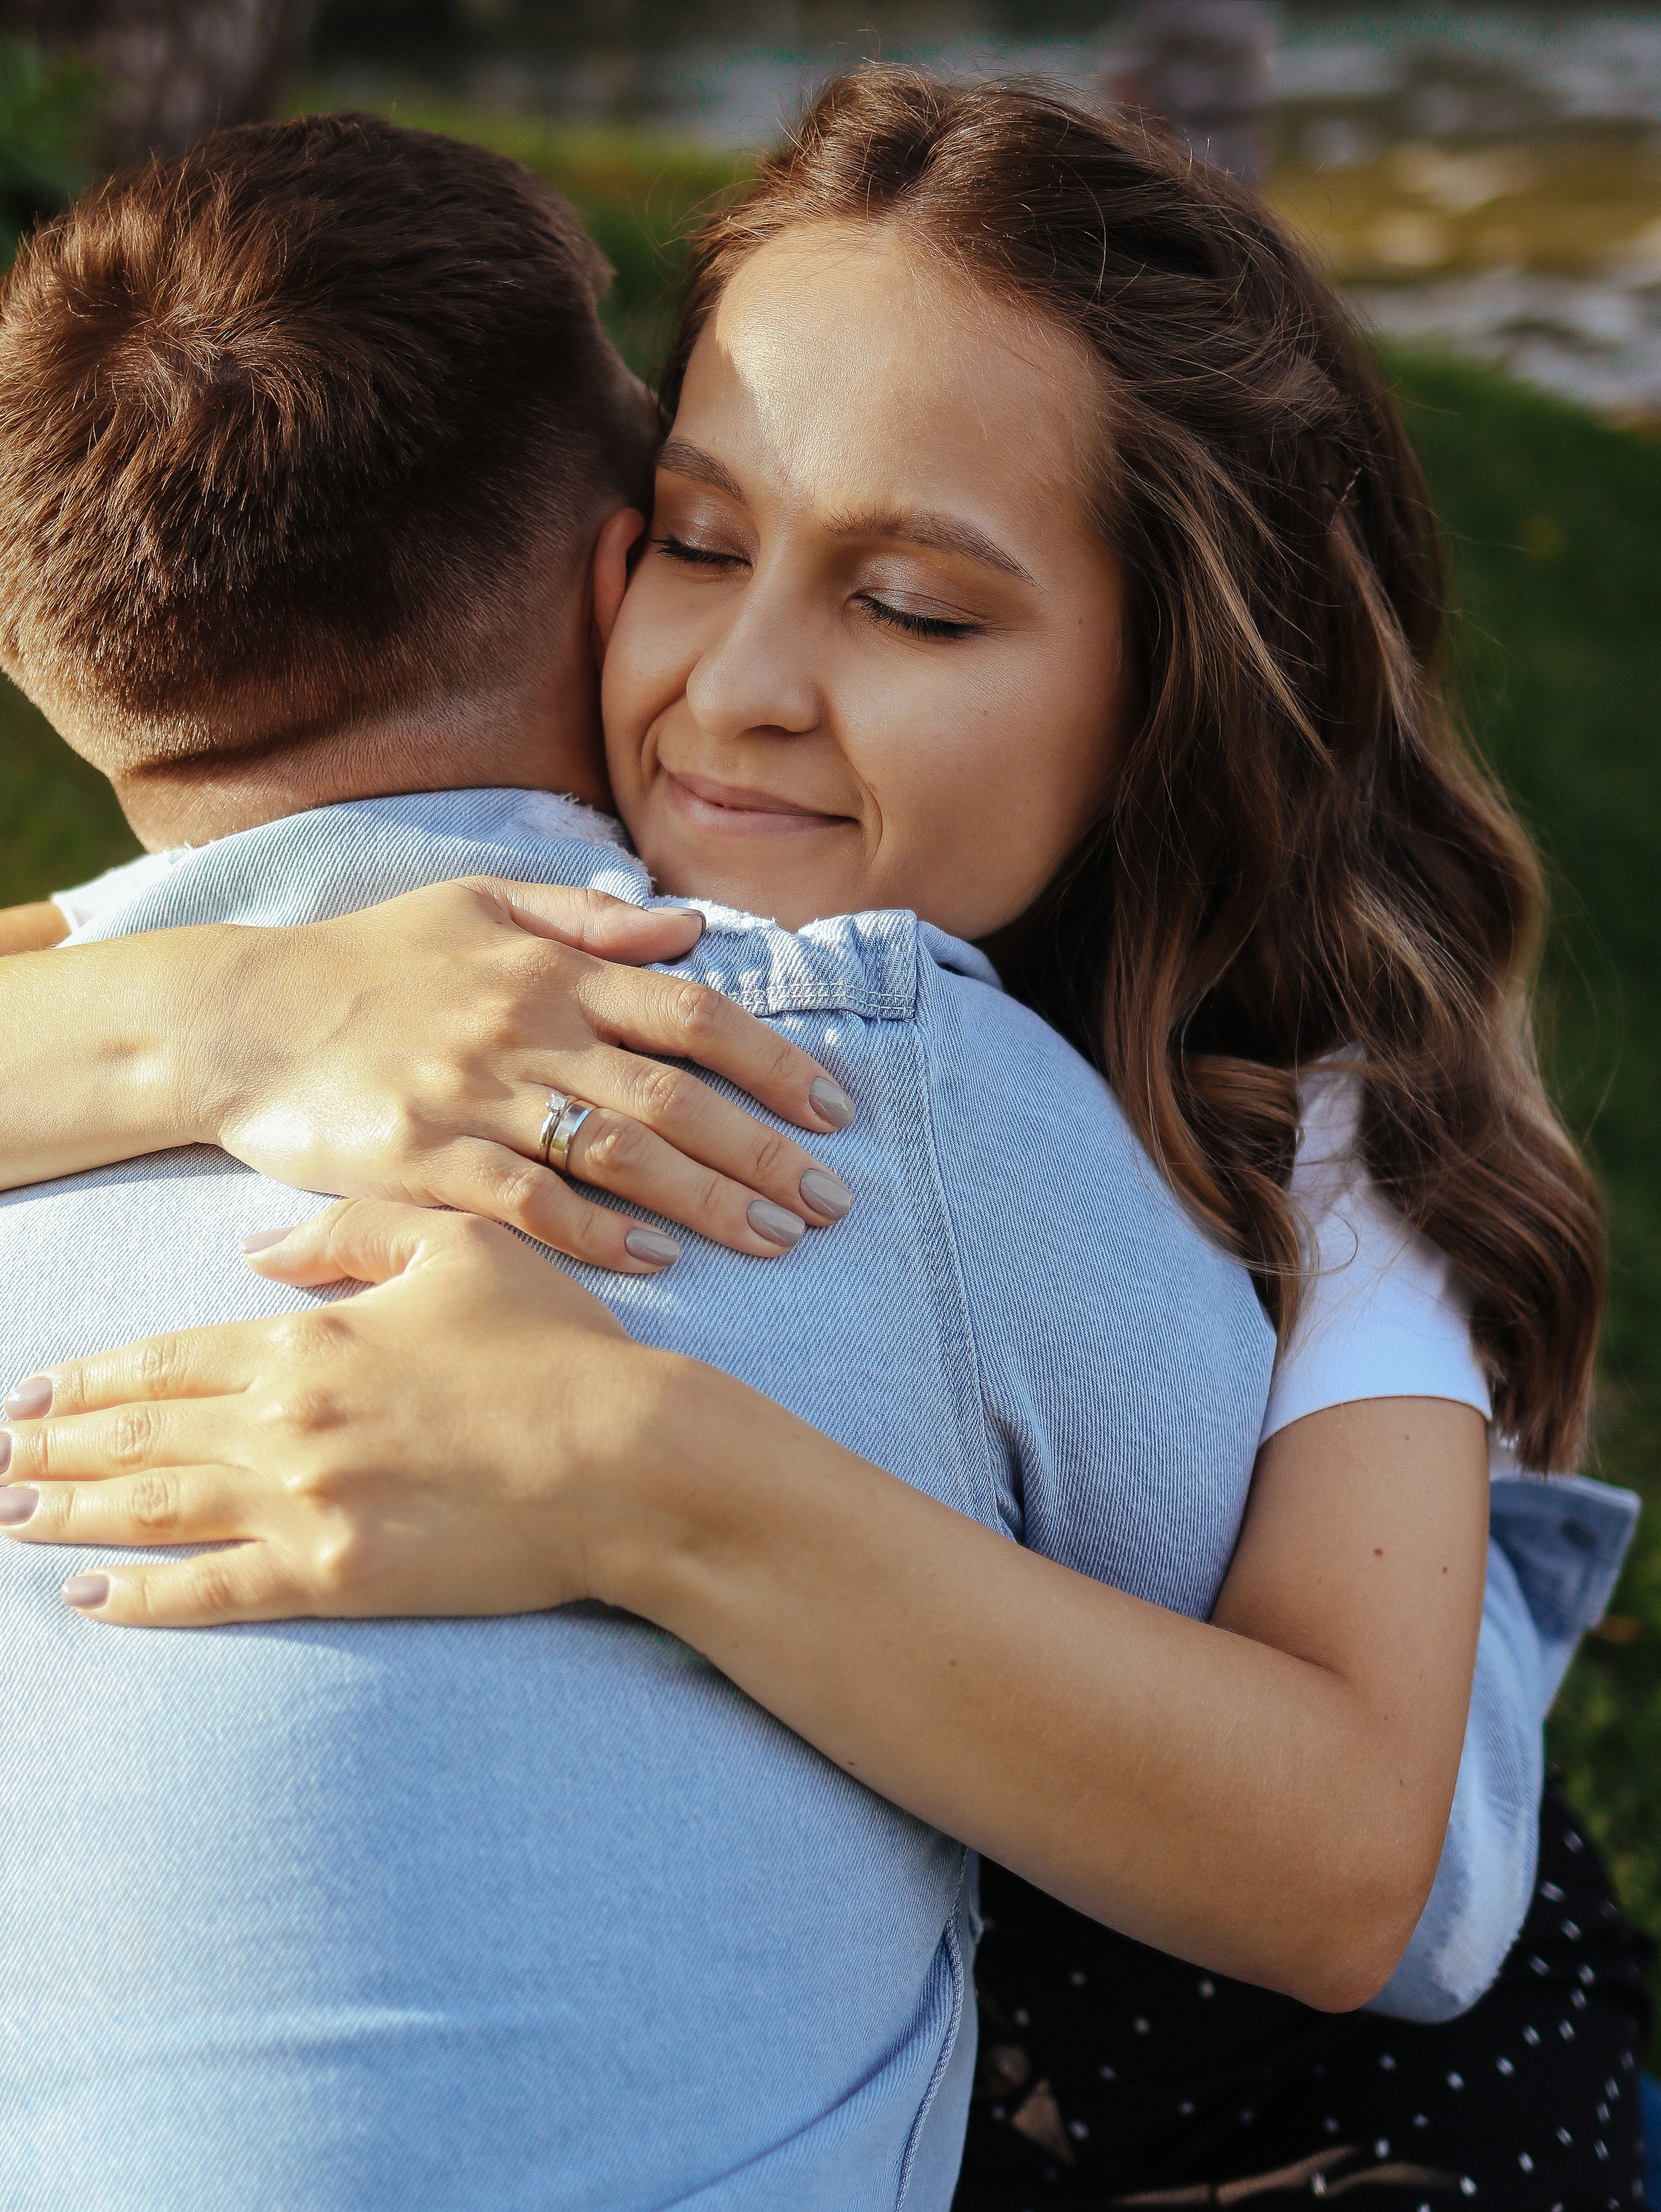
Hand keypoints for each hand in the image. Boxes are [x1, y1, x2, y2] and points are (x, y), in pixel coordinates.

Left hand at [0, 1201, 655, 1625]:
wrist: (630, 1457)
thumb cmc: (557, 1346)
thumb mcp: (461, 1248)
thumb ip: (351, 1236)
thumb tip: (258, 1257)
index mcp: (308, 1339)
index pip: (165, 1360)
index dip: (89, 1378)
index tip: (29, 1391)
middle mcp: (285, 1423)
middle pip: (137, 1437)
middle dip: (52, 1446)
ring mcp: (304, 1508)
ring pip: (153, 1512)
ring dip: (71, 1512)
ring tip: (9, 1512)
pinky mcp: (337, 1580)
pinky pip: (210, 1593)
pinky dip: (139, 1596)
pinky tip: (86, 1593)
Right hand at [186, 877, 855, 1271]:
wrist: (245, 1017)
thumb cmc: (375, 961)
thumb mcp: (481, 905)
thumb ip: (589, 916)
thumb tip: (692, 928)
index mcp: (552, 967)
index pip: (692, 1013)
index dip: (774, 1061)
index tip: (835, 1108)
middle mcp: (526, 1028)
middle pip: (674, 1096)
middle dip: (766, 1151)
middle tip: (834, 1201)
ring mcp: (474, 1097)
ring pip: (617, 1155)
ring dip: (709, 1201)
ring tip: (780, 1238)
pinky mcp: (423, 1160)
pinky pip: (528, 1204)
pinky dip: (597, 1233)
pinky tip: (657, 1258)